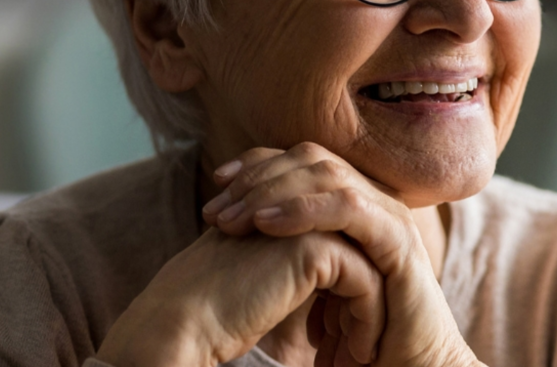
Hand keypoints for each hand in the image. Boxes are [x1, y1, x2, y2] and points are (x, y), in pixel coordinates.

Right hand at [95, 229, 383, 366]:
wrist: (184, 322)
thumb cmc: (215, 313)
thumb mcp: (267, 281)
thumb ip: (295, 269)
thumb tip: (333, 296)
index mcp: (285, 206)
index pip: (342, 244)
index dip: (350, 293)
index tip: (342, 335)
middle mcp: (298, 204)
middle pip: (360, 251)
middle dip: (367, 301)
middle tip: (360, 348)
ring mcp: (307, 219)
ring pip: (369, 265)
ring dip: (372, 313)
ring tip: (361, 355)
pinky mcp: (315, 245)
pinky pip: (365, 282)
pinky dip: (367, 320)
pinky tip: (357, 351)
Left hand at [201, 143, 483, 366]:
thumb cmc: (360, 340)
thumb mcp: (314, 290)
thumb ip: (288, 258)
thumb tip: (236, 242)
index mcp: (353, 207)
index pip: (301, 162)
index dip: (258, 165)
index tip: (216, 186)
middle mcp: (373, 202)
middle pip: (311, 159)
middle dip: (258, 178)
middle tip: (216, 211)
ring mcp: (389, 217)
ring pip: (328, 176)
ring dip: (273, 191)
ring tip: (234, 219)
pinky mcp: (398, 240)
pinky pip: (348, 208)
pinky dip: (304, 210)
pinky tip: (267, 224)